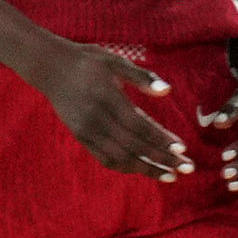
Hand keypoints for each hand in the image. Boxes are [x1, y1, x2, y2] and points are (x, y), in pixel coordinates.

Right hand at [35, 40, 187, 180]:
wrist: (51, 68)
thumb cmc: (88, 61)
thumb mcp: (115, 60)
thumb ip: (142, 76)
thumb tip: (167, 91)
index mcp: (107, 98)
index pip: (138, 125)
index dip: (160, 139)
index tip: (182, 149)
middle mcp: (96, 118)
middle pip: (133, 145)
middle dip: (162, 159)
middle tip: (186, 168)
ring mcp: (86, 130)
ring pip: (120, 157)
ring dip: (146, 169)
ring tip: (169, 176)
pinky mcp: (80, 136)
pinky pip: (105, 158)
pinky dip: (125, 166)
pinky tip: (143, 169)